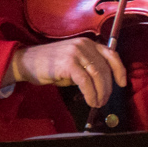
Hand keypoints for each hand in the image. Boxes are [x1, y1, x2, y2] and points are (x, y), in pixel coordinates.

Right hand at [6, 38, 128, 108]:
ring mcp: (76, 53)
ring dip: (100, 92)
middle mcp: (84, 45)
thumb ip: (88, 67)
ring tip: (97, 103)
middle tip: (104, 100)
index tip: (122, 83)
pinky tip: (90, 101)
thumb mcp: (73, 61)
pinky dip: (90, 93)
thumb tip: (102, 84)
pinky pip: (85, 81)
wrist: (25, 62)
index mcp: (88, 43)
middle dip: (108, 87)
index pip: (111, 54)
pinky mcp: (68, 63)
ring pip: (97, 75)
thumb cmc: (50, 64)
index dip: (119, 69)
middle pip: (105, 68)